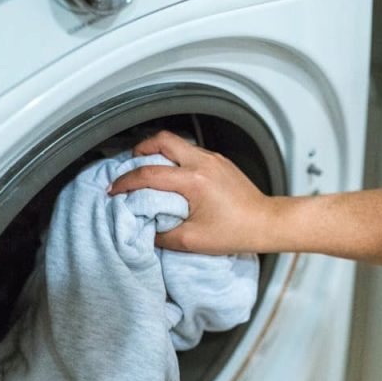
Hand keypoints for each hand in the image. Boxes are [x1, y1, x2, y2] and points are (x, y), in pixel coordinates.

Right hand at [108, 130, 275, 253]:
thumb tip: (145, 228)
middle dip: (140, 150)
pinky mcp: (220, 162)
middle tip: (130, 167)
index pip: (149, 173)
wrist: (266, 223)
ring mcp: (213, 159)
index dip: (126, 181)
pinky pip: (191, 152)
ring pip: (177, 143)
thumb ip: (162, 234)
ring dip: (159, 153)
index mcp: (193, 181)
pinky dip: (176, 159)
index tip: (115, 190)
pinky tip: (174, 177)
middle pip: (161, 140)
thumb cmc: (236, 232)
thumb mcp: (192, 241)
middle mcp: (203, 162)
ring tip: (149, 171)